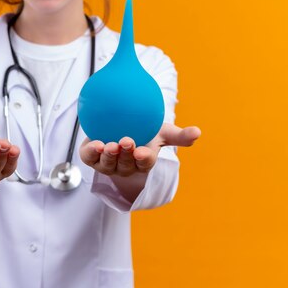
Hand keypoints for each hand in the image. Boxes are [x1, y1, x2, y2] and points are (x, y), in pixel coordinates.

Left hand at [79, 123, 200, 176]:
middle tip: (126, 141)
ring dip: (109, 156)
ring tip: (109, 145)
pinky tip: (95, 144)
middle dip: (126, 154)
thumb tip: (198, 132)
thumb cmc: (144, 130)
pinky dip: (91, 153)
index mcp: (143, 161)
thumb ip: (180, 135)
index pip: (144, 163)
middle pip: (126, 164)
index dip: (143, 158)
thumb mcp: (163, 131)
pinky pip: (89, 158)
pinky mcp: (91, 156)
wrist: (118, 122)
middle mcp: (125, 166)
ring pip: (107, 165)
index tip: (142, 151)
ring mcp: (107, 163)